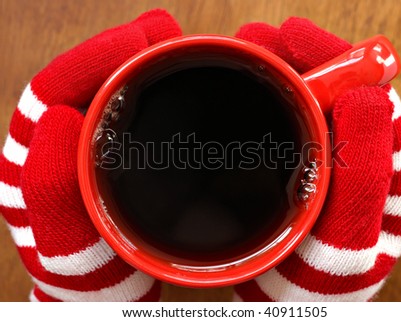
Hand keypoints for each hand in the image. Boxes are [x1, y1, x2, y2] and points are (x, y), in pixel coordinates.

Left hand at [0, 9, 180, 301]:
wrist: (111, 296)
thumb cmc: (91, 279)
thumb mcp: (69, 250)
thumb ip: (52, 195)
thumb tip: (59, 119)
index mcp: (37, 164)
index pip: (54, 92)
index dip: (91, 59)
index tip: (137, 39)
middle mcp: (61, 148)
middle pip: (84, 80)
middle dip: (123, 48)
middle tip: (163, 31)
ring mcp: (93, 148)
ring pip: (110, 89)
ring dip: (141, 58)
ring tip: (173, 40)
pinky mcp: (121, 154)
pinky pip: (135, 110)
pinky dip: (157, 84)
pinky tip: (179, 73)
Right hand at [233, 18, 400, 300]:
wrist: (288, 306)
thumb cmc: (317, 285)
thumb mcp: (345, 244)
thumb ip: (365, 179)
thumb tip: (370, 97)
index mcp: (392, 177)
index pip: (372, 99)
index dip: (337, 61)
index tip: (293, 37)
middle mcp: (366, 163)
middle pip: (341, 91)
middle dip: (300, 58)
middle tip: (258, 40)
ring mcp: (332, 162)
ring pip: (315, 101)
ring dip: (281, 70)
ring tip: (247, 52)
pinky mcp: (303, 166)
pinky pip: (292, 121)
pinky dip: (269, 96)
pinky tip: (247, 86)